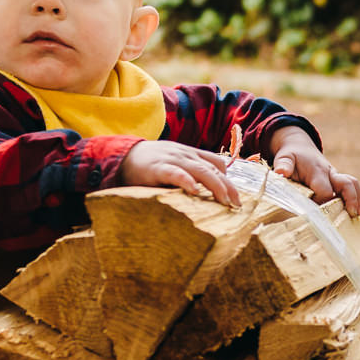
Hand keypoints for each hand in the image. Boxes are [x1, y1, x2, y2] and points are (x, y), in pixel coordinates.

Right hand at [118, 140, 241, 206]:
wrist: (122, 156)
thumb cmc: (150, 165)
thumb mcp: (174, 164)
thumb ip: (189, 174)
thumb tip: (207, 194)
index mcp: (190, 154)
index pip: (217, 163)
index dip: (228, 179)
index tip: (235, 197)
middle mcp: (185, 155)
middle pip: (214, 169)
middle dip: (228, 187)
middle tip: (236, 205)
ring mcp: (173, 159)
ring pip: (201, 170)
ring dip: (215, 186)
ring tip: (224, 201)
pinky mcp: (158, 167)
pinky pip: (176, 173)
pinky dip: (186, 180)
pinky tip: (194, 191)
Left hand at [270, 126, 359, 216]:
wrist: (300, 147)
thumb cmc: (291, 156)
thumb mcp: (284, 157)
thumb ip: (283, 165)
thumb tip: (281, 173)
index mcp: (317, 171)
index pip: (324, 191)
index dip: (321, 202)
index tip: (314, 213)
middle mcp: (330, 173)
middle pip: (346, 185)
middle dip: (350, 199)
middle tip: (352, 214)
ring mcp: (336, 177)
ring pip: (352, 185)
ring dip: (356, 199)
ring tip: (356, 215)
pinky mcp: (338, 181)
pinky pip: (351, 187)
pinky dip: (355, 199)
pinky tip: (354, 212)